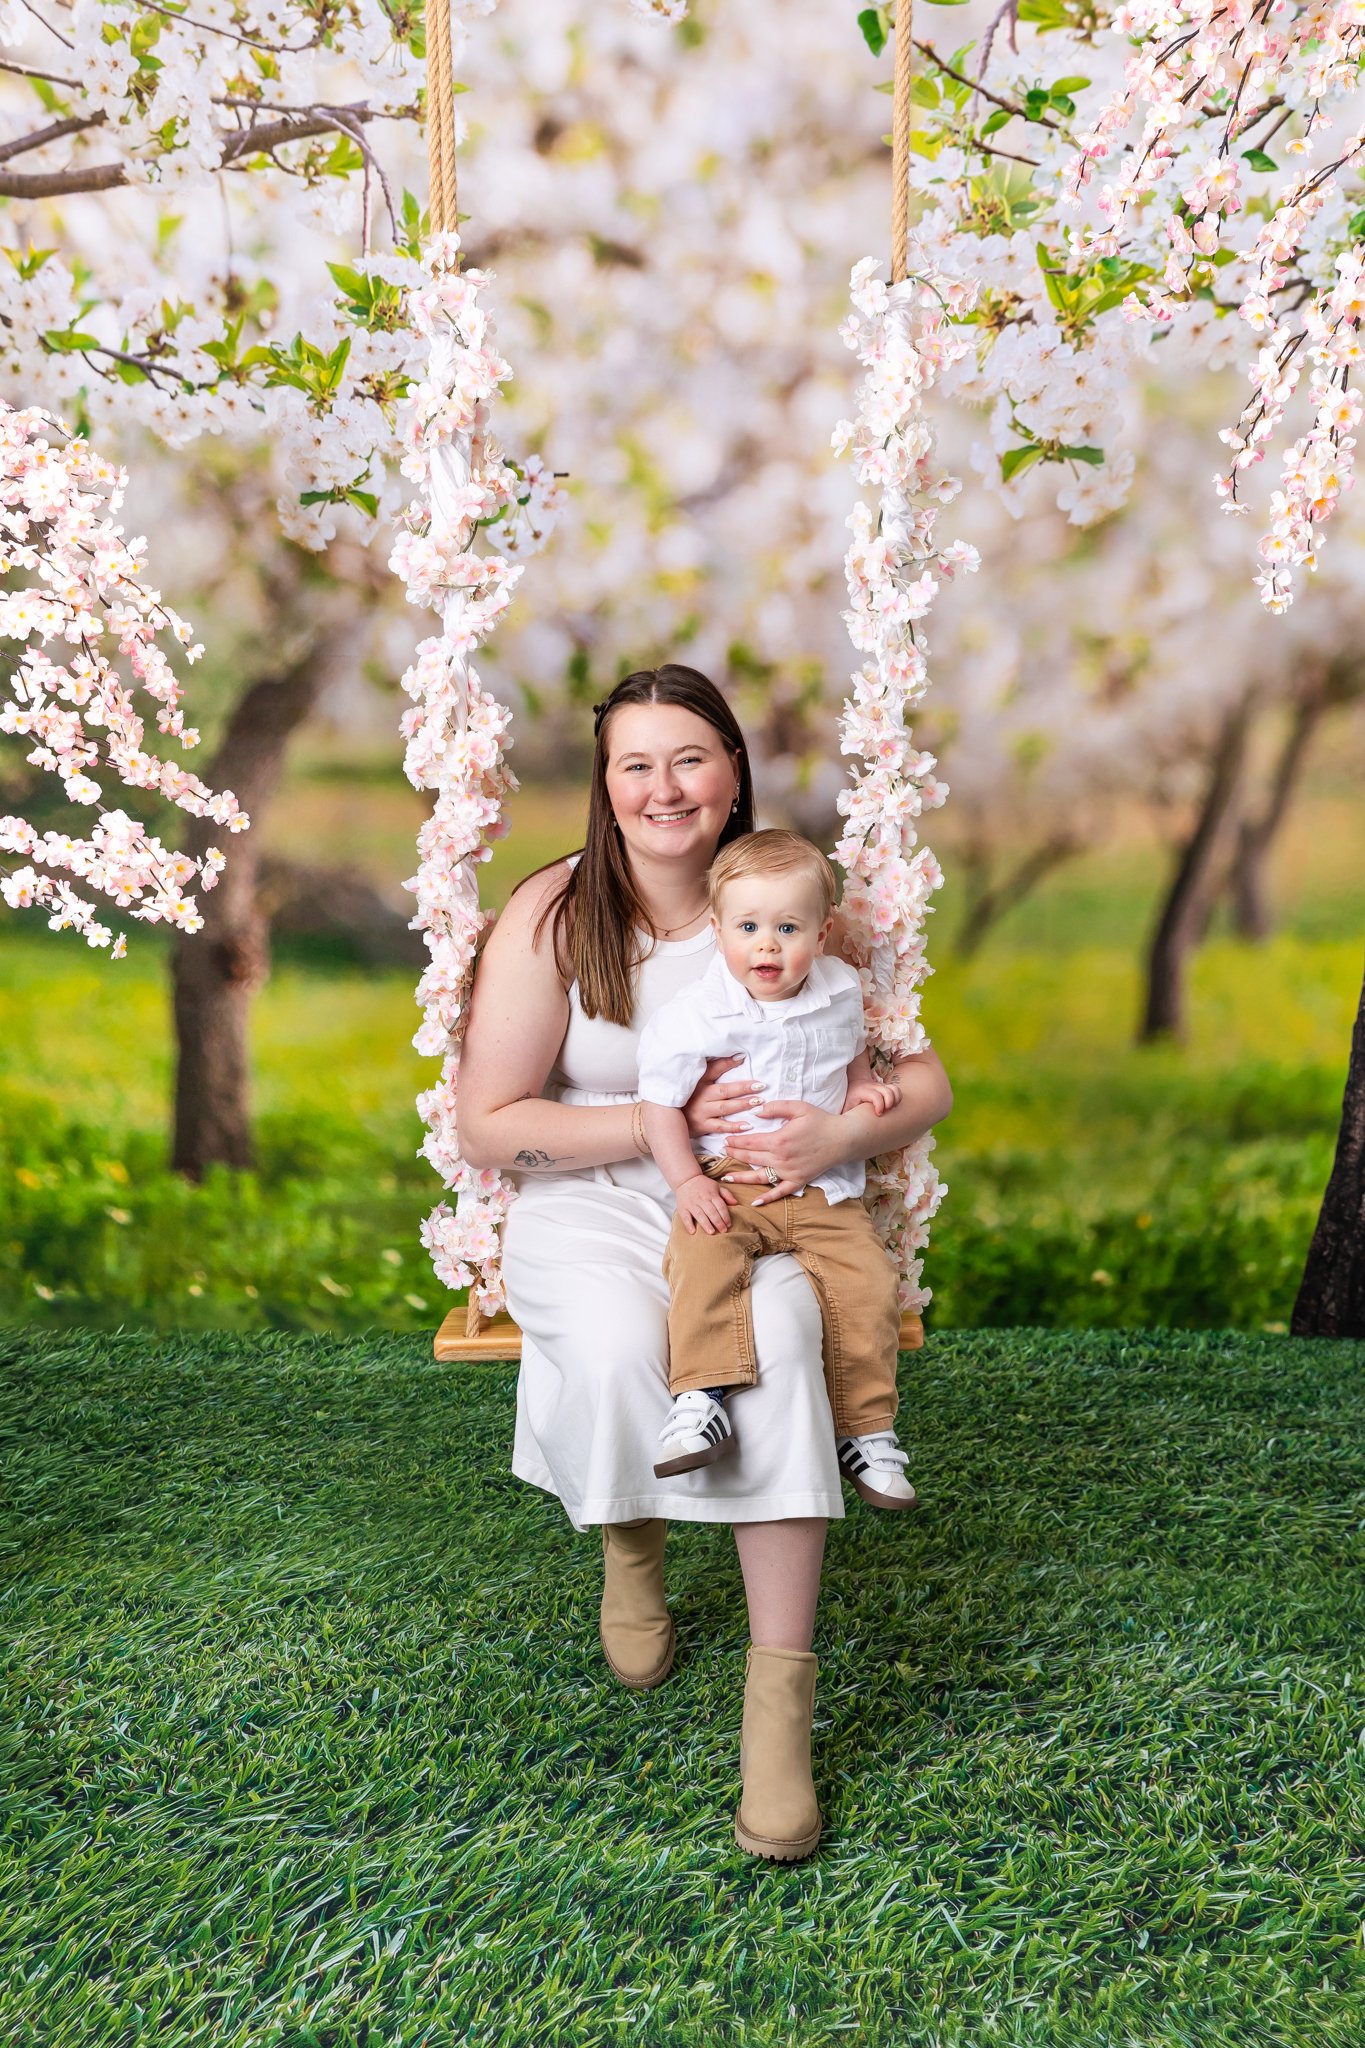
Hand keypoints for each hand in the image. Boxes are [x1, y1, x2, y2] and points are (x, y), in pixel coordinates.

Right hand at [675, 1172, 736, 1234]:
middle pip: (711, 1212)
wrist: (685, 1179)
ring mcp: (691, 1204)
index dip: (725, 1216)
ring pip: (699, 1215)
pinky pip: (685, 1217)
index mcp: (711, 1194)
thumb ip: (727, 1195)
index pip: (720, 1206)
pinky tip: (693, 1232)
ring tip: (711, 1232)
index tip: (729, 1224)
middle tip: (723, 1230)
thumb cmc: (703, 1185)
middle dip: (718, 1222)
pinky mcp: (683, 1208)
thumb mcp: (717, 1186)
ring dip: (706, 1224)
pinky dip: (688, 1224)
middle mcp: (702, 1199)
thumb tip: (736, 1203)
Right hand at [682, 1054, 763, 1140]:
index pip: (713, 1069)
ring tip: (758, 1102)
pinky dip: (734, 1127)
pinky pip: (720, 1127)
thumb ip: (712, 1069)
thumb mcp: (695, 1081)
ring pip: (724, 1108)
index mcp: (697, 1082)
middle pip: (724, 1090)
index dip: (727, 1063)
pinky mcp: (702, 1126)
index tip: (742, 1057)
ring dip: (742, 1104)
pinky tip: (748, 1125)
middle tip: (760, 1085)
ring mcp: (701, 1112)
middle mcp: (699, 1096)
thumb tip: (737, 1057)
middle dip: (743, 1088)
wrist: (669, 1119)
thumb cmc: (688, 1097)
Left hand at [721, 1099, 844, 1206]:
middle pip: (751, 1157)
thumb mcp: (799, 1107)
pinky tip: (756, 1202)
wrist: (843, 1139)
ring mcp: (789, 1172)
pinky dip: (768, 1198)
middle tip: (722, 1152)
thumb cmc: (821, 1121)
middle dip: (734, 1154)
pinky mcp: (798, 1181)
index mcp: (779, 1140)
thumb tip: (756, 1111)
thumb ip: (775, 1107)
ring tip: (726, 1178)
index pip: (750, 1142)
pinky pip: (780, 1192)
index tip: (725, 1139)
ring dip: (741, 1177)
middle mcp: (781, 1159)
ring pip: (759, 1176)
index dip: (735, 1141)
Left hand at [844, 1077, 901, 1116]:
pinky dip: (898, 1098)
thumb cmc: (850, 1099)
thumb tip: (846, 1128)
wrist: (854, 1085)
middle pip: (887, 1091)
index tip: (878, 1114)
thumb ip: (847, 1115)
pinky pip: (896, 1090)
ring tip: (891, 1109)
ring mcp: (881, 1086)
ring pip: (894, 1089)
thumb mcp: (846, 1106)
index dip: (880, 1105)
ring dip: (896, 1100)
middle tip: (886, 1112)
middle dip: (890, 1102)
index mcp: (863, 1091)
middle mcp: (873, 1087)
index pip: (876, 1095)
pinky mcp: (886, 1088)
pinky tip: (893, 1106)